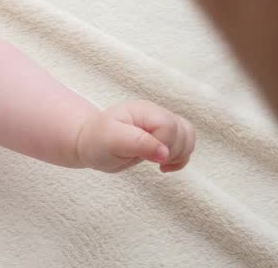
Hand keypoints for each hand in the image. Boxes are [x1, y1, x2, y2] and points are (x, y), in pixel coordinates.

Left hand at [75, 100, 195, 172]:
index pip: (169, 125)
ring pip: (188, 136)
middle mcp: (155, 115)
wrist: (89, 143)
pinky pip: (185, 143)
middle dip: (173, 151)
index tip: (146, 155)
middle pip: (183, 130)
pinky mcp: (162, 137)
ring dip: (180, 154)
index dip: (163, 144)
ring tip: (160, 163)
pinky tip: (165, 166)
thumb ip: (138, 143)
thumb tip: (164, 153)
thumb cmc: (97, 140)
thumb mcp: (111, 141)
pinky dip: (181, 158)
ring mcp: (159, 125)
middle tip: (151, 160)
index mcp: (143, 111)